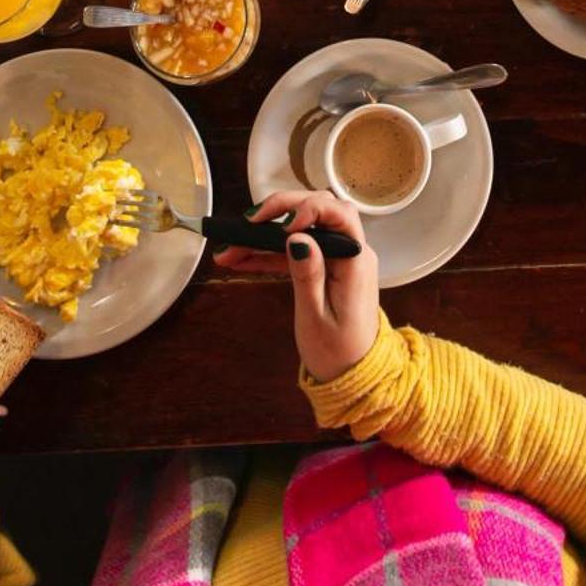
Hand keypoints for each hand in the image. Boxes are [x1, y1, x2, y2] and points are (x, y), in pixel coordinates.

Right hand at [214, 190, 379, 383]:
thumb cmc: (337, 352)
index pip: (340, 215)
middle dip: (279, 212)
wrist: (353, 376)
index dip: (310, 209)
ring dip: (265, 235)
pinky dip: (269, 254)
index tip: (282, 226)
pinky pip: (296, 251)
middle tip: (246, 224)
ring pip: (301, 231)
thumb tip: (298, 237)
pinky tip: (240, 259)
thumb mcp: (317, 317)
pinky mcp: (325, 267)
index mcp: (356, 262)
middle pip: (318, 212)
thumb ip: (308, 275)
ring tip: (229, 248)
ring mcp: (338, 258)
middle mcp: (351, 252)